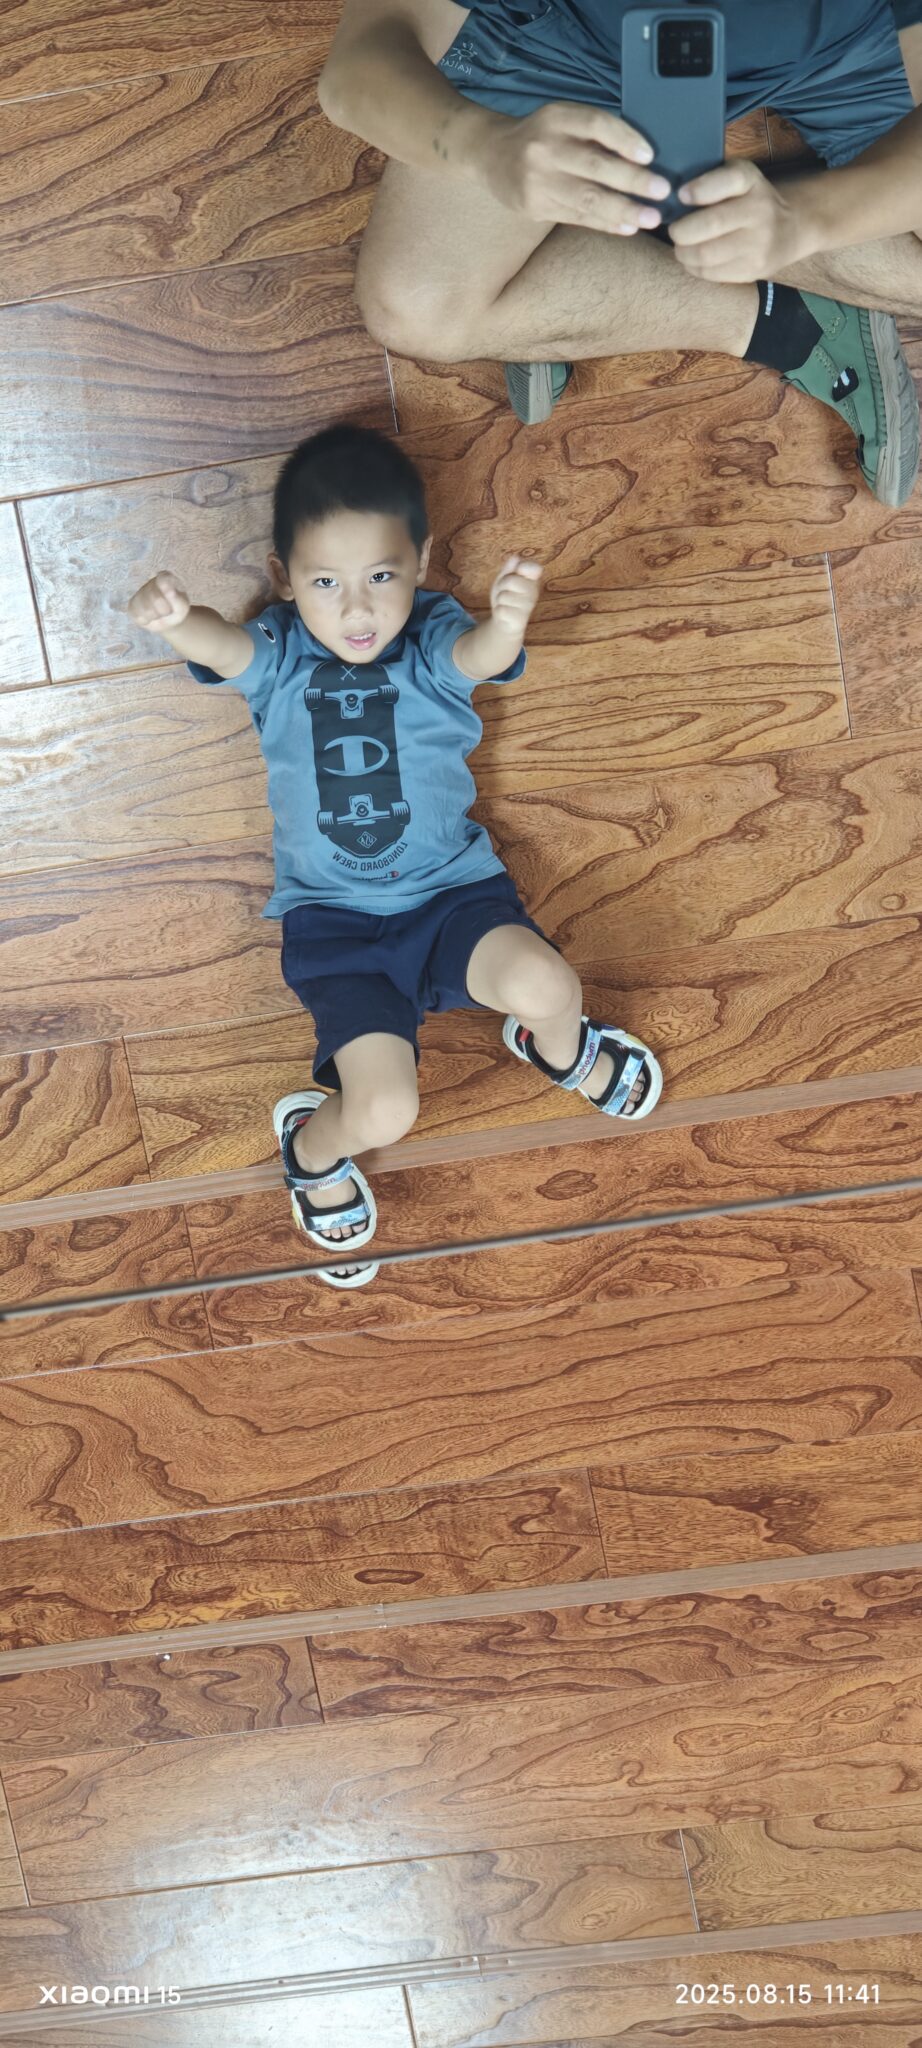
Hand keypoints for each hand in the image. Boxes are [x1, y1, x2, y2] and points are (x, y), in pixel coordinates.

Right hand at [128, 570, 190, 631]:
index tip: (172, 594)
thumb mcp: (182, 607)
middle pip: (155, 598)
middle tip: (167, 611)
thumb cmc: (176, 611)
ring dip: (155, 616)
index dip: (168, 591)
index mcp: (165, 577)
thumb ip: (177, 599)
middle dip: (164, 610)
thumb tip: (170, 590)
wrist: (167, 620)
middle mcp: (151, 582)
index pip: (163, 580)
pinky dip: (146, 620)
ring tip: (159, 614)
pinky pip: (137, 615)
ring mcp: (140, 592)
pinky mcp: (132, 604)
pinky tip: (150, 618)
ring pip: (145, 608)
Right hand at [482, 101, 670, 233]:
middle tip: (662, 191)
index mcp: (557, 117)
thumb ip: (594, 133)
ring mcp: (537, 180)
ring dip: (623, 209)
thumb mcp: (563, 120)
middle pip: (595, 165)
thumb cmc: (541, 136)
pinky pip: (576, 217)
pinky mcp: (534, 206)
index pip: (596, 124)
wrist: (492, 154)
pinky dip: (605, 222)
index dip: (624, 139)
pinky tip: (627, 227)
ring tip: (650, 218)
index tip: (650, 156)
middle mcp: (545, 147)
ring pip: (587, 198)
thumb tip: (644, 156)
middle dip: (632, 181)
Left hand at [490, 555, 542, 636]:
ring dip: (499, 600)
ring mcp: (528, 607)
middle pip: (511, 581)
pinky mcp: (520, 620)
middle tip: (505, 591)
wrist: (505, 621)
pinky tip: (505, 614)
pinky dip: (498, 612)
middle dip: (502, 585)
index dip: (523, 566)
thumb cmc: (506, 595)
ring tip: (505, 603)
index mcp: (532, 579)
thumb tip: (515, 558)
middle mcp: (534, 592)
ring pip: (504, 597)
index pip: (535, 567)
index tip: (519, 571)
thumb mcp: (504, 578)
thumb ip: (509, 568)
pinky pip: (501, 610)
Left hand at [668, 160, 810, 281]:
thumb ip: (711, 182)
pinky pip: (712, 273)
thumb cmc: (749, 199)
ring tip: (682, 248)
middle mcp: (759, 210)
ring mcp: (758, 244)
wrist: (790, 228)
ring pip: (706, 255)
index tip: (681, 195)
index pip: (727, 181)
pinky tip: (694, 260)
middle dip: (681, 231)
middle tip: (674, 232)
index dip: (699, 190)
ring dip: (684, 253)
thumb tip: (670, 201)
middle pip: (710, 225)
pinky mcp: (753, 270)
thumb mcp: (738, 178)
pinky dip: (695, 268)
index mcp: (751, 181)